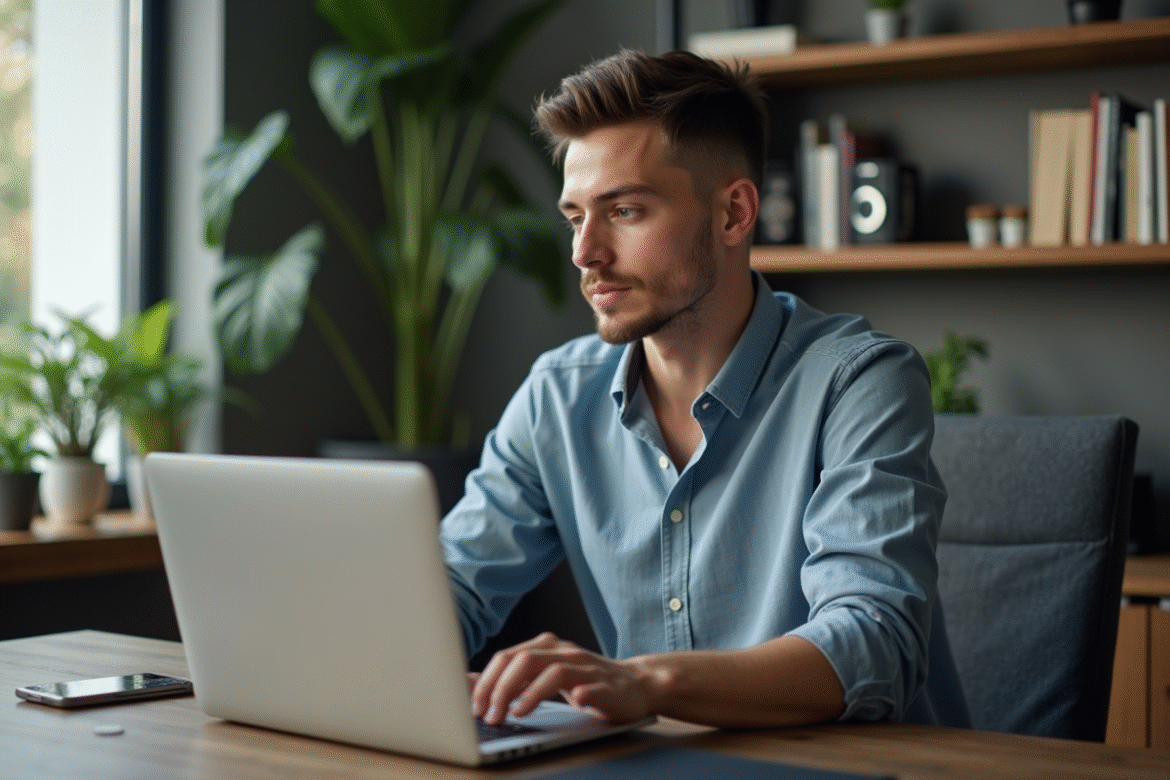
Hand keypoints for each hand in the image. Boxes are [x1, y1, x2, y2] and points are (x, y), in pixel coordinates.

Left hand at [470, 632, 657, 724]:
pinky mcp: (608, 686)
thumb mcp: (544, 676)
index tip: (473, 707)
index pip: (507, 656)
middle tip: (489, 715)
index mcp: (546, 647)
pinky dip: (582, 693)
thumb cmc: (586, 682)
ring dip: (530, 693)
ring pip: (554, 671)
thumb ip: (512, 678)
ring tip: (516, 714)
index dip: (486, 681)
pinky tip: (574, 701)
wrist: (637, 684)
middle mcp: (564, 652)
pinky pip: (593, 686)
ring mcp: (587, 668)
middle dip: (501, 688)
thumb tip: (469, 683)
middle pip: (525, 660)